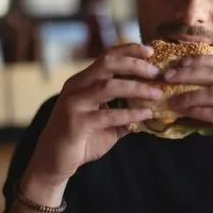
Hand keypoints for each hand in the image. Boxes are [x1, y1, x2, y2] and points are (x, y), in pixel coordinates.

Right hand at [25, 43, 161, 190]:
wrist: (54, 161)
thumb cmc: (82, 139)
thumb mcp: (106, 121)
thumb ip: (124, 111)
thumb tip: (153, 107)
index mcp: (83, 81)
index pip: (107, 56)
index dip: (129, 50)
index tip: (150, 50)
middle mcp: (76, 87)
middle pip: (107, 63)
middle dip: (135, 64)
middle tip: (157, 72)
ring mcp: (74, 103)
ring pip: (107, 86)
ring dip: (136, 88)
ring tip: (157, 93)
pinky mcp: (76, 122)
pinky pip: (107, 115)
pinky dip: (130, 114)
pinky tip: (146, 114)